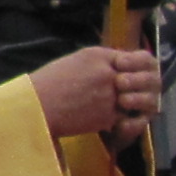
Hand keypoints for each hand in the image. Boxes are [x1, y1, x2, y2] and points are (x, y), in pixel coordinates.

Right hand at [25, 45, 162, 138]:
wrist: (35, 106)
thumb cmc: (49, 82)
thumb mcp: (75, 60)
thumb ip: (100, 61)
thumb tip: (119, 68)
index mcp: (100, 56)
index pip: (136, 58)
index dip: (138, 68)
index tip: (132, 74)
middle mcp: (108, 74)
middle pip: (140, 79)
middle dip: (139, 87)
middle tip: (132, 93)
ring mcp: (110, 96)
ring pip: (134, 100)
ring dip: (131, 105)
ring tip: (120, 107)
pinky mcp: (106, 116)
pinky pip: (123, 117)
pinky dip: (118, 119)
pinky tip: (104, 119)